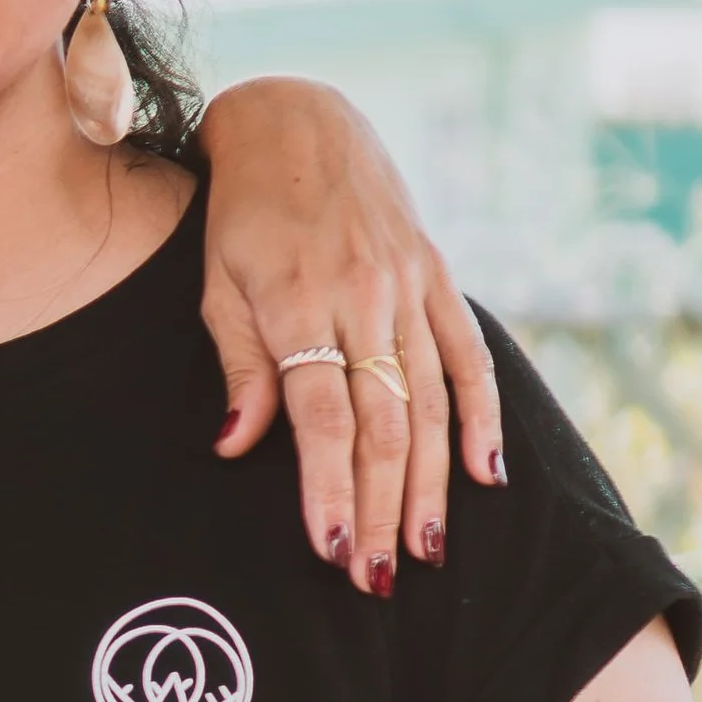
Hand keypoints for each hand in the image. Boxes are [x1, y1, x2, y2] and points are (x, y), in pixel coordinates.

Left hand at [198, 77, 502, 594]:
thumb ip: (238, 365)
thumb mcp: (215, 282)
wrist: (294, 123)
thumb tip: (236, 445)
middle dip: (379, 508)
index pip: (320, 418)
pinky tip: (486, 474)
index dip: (328, 487)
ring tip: (424, 550)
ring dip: (429, 484)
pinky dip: (483, 415)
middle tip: (375, 578)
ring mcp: (406, 287)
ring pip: (430, 403)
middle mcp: (361, 298)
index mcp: (296, 303)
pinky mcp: (435, 275)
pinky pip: (468, 354)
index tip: (329, 546)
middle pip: (381, 425)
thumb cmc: (238, 212)